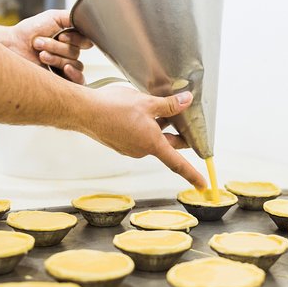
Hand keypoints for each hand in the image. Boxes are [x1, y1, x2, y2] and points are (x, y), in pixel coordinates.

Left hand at [0, 10, 92, 83]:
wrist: (12, 45)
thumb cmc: (30, 31)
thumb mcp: (53, 17)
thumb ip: (72, 17)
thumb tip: (87, 18)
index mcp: (71, 39)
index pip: (86, 40)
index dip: (75, 38)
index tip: (60, 35)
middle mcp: (70, 53)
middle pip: (76, 53)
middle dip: (57, 47)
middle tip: (39, 43)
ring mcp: (66, 66)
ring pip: (74, 64)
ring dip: (56, 58)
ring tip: (40, 54)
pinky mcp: (62, 80)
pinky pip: (79, 81)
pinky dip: (74, 75)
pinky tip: (65, 69)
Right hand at [81, 87, 206, 187]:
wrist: (83, 111)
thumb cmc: (113, 108)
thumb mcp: (147, 102)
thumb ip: (169, 104)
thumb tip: (186, 101)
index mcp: (152, 145)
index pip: (178, 164)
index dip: (193, 174)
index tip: (203, 185)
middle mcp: (141, 151)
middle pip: (166, 145)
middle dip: (176, 134)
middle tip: (184, 119)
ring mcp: (129, 148)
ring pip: (151, 138)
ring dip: (157, 126)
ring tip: (156, 105)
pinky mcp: (119, 143)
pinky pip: (138, 136)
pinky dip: (143, 125)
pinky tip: (136, 110)